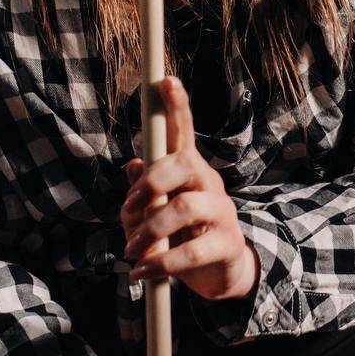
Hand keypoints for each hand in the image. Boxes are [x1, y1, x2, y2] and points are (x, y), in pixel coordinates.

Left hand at [121, 75, 259, 305]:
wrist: (220, 274)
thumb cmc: (183, 235)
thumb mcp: (157, 212)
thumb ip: (144, 191)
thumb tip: (133, 165)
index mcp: (190, 171)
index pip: (183, 133)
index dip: (176, 107)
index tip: (166, 81)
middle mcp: (209, 183)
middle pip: (184, 163)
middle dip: (150, 183)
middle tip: (127, 209)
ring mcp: (222, 212)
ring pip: (186, 207)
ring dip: (150, 230)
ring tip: (130, 251)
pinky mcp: (227, 244)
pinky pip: (193, 251)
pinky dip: (161, 263)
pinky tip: (142, 273)